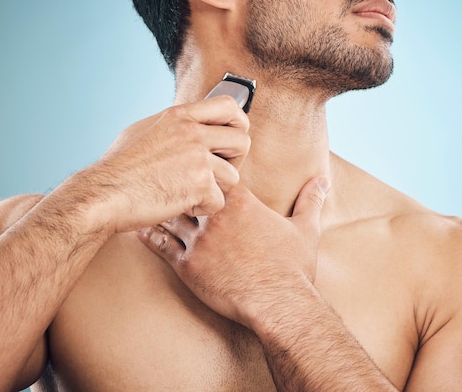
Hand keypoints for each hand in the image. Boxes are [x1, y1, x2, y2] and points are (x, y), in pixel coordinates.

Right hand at [78, 95, 249, 232]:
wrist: (104, 194)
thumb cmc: (119, 168)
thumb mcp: (144, 130)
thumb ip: (174, 125)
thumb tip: (192, 123)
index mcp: (180, 116)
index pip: (229, 106)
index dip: (238, 123)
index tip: (232, 138)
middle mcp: (193, 132)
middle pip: (242, 141)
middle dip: (234, 161)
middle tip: (216, 174)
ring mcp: (198, 158)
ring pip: (233, 177)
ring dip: (215, 190)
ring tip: (188, 193)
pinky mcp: (200, 185)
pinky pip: (219, 201)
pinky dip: (202, 209)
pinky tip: (180, 205)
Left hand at [138, 176, 330, 328]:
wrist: (279, 303)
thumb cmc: (292, 267)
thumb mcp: (306, 229)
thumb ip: (311, 200)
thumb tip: (324, 180)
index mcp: (241, 201)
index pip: (214, 171)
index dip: (203, 164)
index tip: (192, 158)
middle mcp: (215, 216)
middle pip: (185, 189)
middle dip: (173, 181)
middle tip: (155, 173)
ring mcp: (199, 241)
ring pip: (169, 216)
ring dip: (156, 207)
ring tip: (142, 198)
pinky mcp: (188, 266)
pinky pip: (161, 247)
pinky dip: (148, 236)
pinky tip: (138, 229)